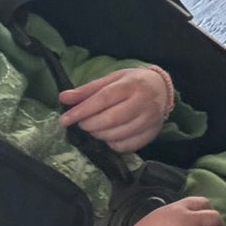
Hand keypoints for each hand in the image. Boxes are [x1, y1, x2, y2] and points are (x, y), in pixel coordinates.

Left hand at [58, 66, 172, 152]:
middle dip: (90, 125)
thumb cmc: (132, 83)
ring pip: (118, 134)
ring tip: (95, 129)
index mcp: (133, 84)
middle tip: (82, 124)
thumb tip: (63, 98)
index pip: (104, 98)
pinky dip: (112, 144)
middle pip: (111, 119)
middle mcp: (145, 101)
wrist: (162, 88)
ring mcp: (151, 118)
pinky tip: (109, 136)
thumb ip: (87, 90)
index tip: (64, 120)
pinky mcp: (153, 132)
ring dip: (99, 135)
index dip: (82, 111)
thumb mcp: (111, 80)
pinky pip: (127, 146)